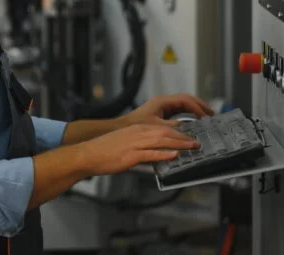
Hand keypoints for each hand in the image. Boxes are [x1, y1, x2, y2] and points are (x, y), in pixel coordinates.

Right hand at [80, 124, 199, 174]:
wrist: (87, 154)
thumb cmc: (103, 150)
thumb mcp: (123, 142)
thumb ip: (138, 146)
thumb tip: (152, 154)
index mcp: (135, 129)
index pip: (161, 128)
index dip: (177, 132)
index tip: (187, 137)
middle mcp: (137, 133)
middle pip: (165, 133)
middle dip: (183, 138)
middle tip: (196, 142)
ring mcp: (134, 144)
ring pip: (162, 141)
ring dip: (179, 144)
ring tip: (191, 147)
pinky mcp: (131, 155)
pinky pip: (151, 154)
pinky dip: (164, 154)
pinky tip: (174, 155)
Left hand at [123, 94, 213, 126]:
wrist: (124, 126)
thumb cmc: (137, 125)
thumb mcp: (157, 127)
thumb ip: (173, 128)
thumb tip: (188, 129)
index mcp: (163, 101)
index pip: (185, 100)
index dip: (197, 108)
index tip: (205, 118)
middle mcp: (164, 101)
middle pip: (187, 99)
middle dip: (200, 105)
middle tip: (212, 114)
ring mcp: (164, 105)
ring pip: (184, 103)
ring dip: (196, 108)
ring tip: (207, 116)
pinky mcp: (163, 111)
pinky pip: (180, 109)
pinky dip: (190, 112)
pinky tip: (196, 119)